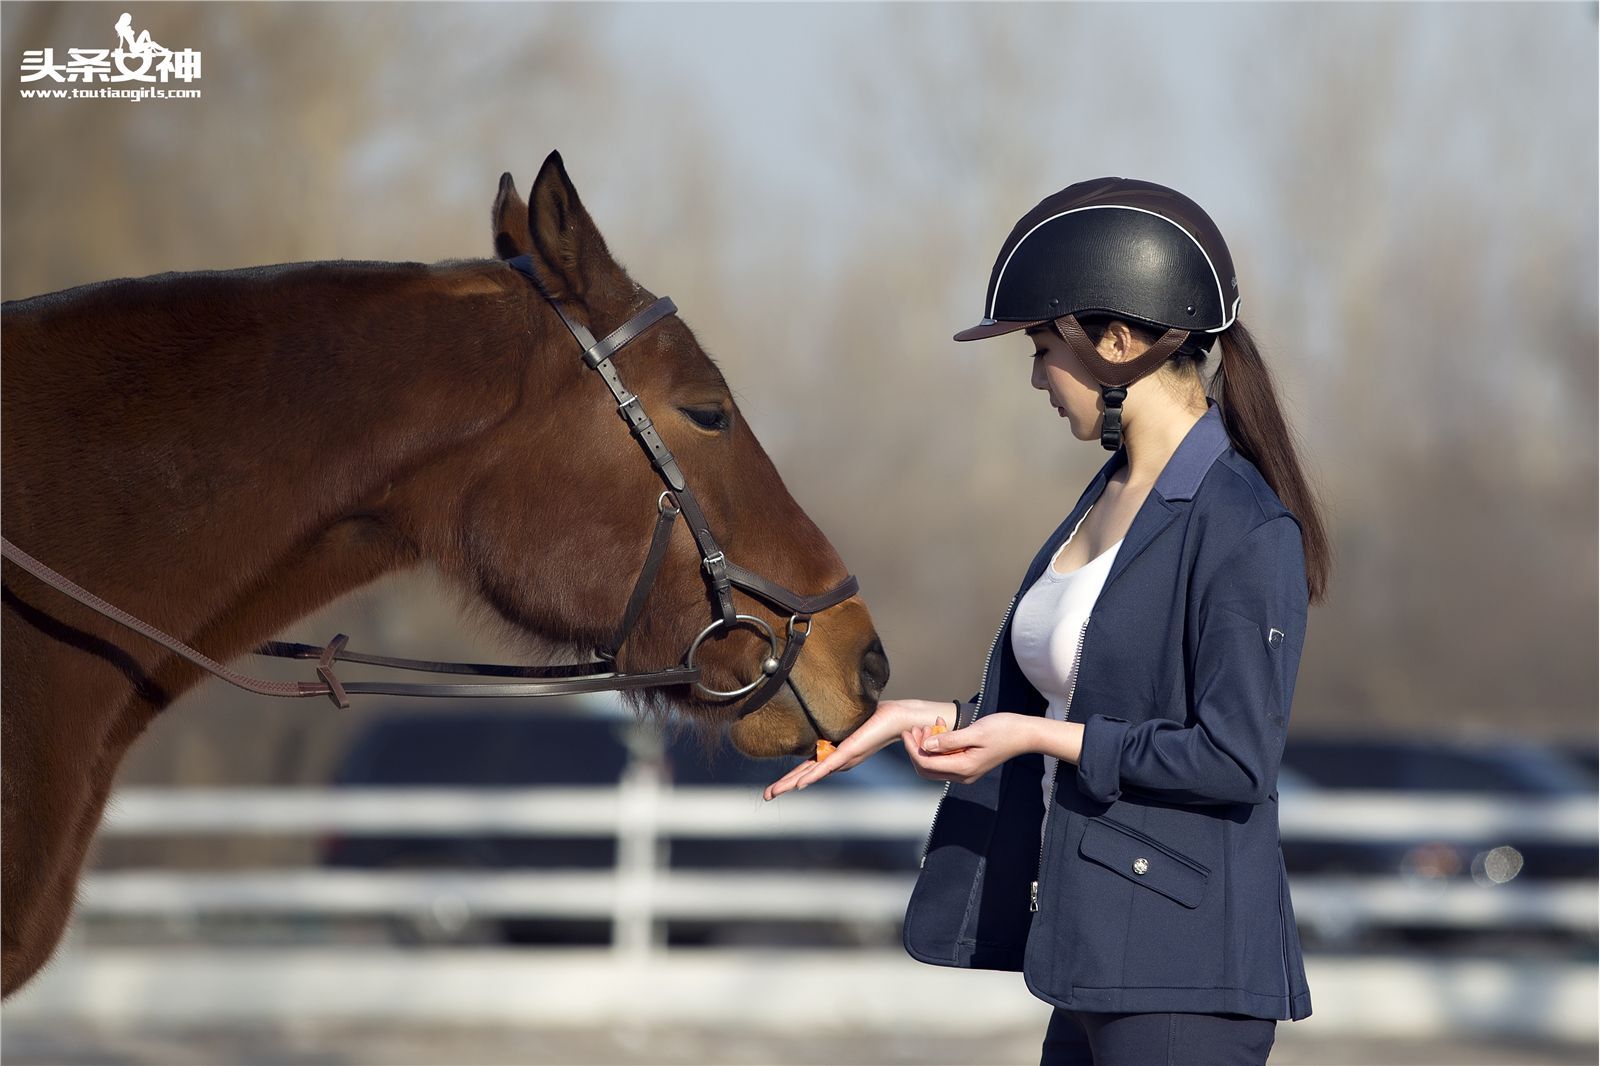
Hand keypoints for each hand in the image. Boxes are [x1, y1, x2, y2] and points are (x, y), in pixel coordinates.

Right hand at [762, 698, 954, 799]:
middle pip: (806, 774)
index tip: (774, 787)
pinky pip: (827, 765)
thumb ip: (835, 726)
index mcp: (837, 754)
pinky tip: (799, 784)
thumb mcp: (849, 722)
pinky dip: (812, 775)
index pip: (809, 767)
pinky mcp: (850, 752)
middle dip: (784, 785)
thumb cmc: (879, 717)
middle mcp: (838, 760)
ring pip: (812, 773)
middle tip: (766, 796)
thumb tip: (822, 718)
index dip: (791, 777)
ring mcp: (843, 758)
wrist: (901, 719)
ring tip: (773, 792)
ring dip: (791, 783)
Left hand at [903, 712, 1039, 784]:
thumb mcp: (975, 732)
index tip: (907, 731)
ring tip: (928, 725)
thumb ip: (949, 740)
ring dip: (928, 745)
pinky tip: (940, 726)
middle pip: (927, 768)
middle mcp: (963, 775)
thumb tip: (925, 745)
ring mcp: (966, 771)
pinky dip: (940, 744)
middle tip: (915, 728)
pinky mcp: (969, 764)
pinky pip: (946, 758)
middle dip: (917, 749)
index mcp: (963, 768)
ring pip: (936, 763)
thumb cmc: (1004, 730)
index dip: (912, 749)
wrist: (1025, 734)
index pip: (926, 764)